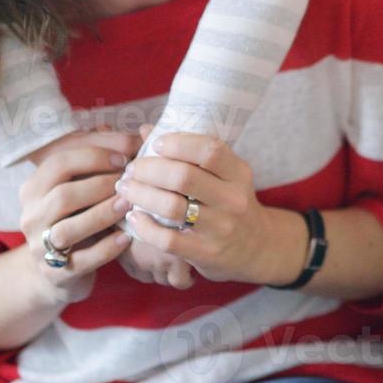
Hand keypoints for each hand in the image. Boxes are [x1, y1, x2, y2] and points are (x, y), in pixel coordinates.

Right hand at [17, 130, 139, 306]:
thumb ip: (103, 160)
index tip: (126, 154)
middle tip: (131, 181)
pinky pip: (81, 261)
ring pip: (68, 228)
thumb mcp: (85, 186)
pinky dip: (106, 248)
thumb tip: (138, 133)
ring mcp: (40, 246)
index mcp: (34, 187)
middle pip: (62, 194)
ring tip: (129, 205)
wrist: (60, 271)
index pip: (58, 161)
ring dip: (102, 214)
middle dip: (101, 184)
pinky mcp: (55, 274)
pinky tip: (127, 238)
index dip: (94, 155)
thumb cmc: (80, 216)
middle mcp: (31, 215)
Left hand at [117, 127, 291, 284]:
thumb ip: (189, 153)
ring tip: (125, 188)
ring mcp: (221, 227)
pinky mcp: (206, 253)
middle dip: (149, 169)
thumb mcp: (225, 176)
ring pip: (172, 207)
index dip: (178, 144)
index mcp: (238, 173)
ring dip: (140, 195)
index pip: (210, 150)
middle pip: (184, 177)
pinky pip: (167, 240)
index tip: (156, 145)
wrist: (256, 247)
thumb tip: (146, 129)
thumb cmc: (230, 203)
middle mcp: (233, 199)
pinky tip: (134, 217)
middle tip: (131, 169)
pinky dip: (144, 227)